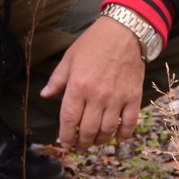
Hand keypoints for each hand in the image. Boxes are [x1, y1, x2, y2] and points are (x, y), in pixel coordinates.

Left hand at [39, 16, 145, 150]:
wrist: (123, 32)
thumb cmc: (93, 43)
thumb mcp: (69, 58)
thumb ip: (57, 80)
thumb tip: (45, 95)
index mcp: (78, 86)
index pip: (69, 120)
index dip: (66, 136)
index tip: (65, 144)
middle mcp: (97, 96)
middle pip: (88, 130)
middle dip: (82, 143)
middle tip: (80, 146)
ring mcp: (117, 98)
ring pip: (107, 130)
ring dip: (100, 141)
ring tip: (95, 142)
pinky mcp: (133, 97)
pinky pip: (129, 123)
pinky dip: (123, 135)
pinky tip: (117, 137)